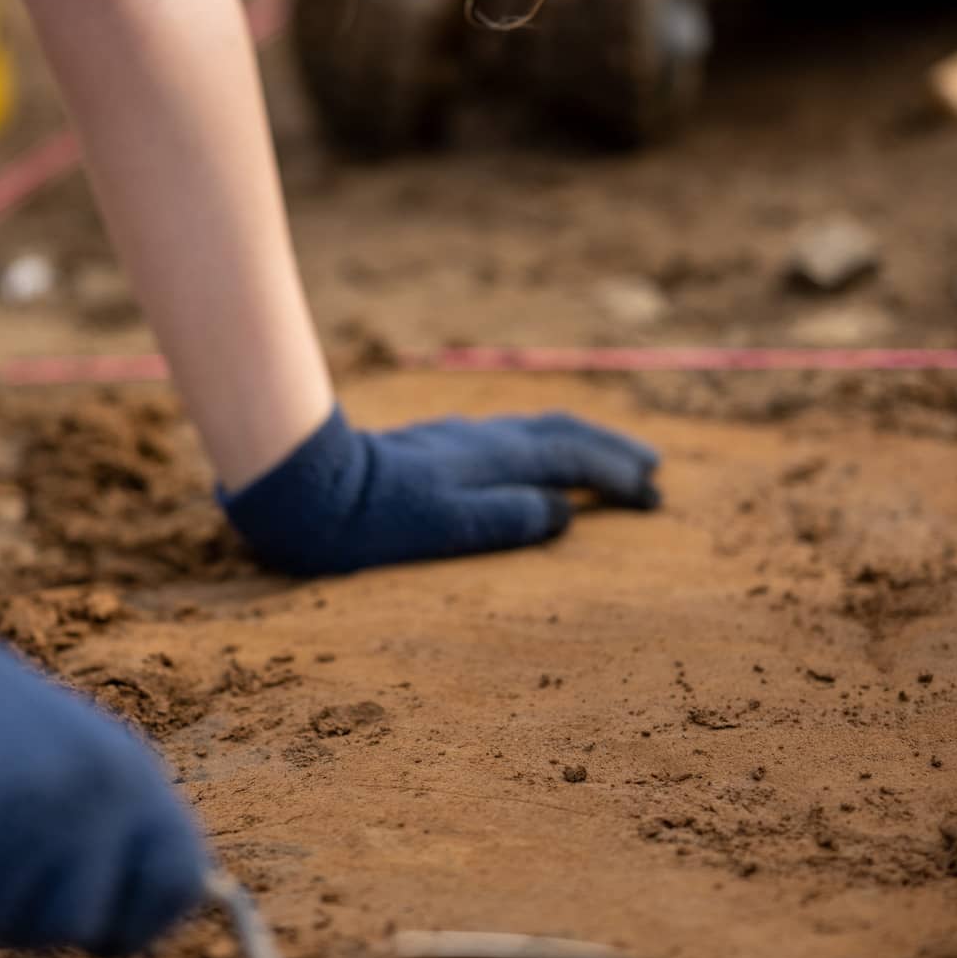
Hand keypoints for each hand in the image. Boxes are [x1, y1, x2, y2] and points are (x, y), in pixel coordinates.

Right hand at [0, 531, 206, 952]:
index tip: (88, 924)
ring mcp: (25, 808)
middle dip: (25, 925)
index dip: (134, 921)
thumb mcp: (75, 757)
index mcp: (133, 774)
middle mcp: (93, 793)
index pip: (176, 884)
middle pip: (79, 924)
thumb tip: (151, 920)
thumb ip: (114, 826)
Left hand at [220, 406, 659, 576]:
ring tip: (604, 462)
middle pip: (560, 434)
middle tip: (652, 471)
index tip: (656, 497)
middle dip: (609, 451)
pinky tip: (525, 460)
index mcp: (493, 458)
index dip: (617, 477)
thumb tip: (564, 513)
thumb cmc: (369, 518)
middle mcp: (479, 439)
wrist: (300, 487)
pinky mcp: (428, 447)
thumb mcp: (446, 526)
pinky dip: (538, 447)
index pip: (573, 460)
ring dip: (576, 445)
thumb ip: (508, 518)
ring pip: (531, 431)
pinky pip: (505, 439)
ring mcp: (453, 439)